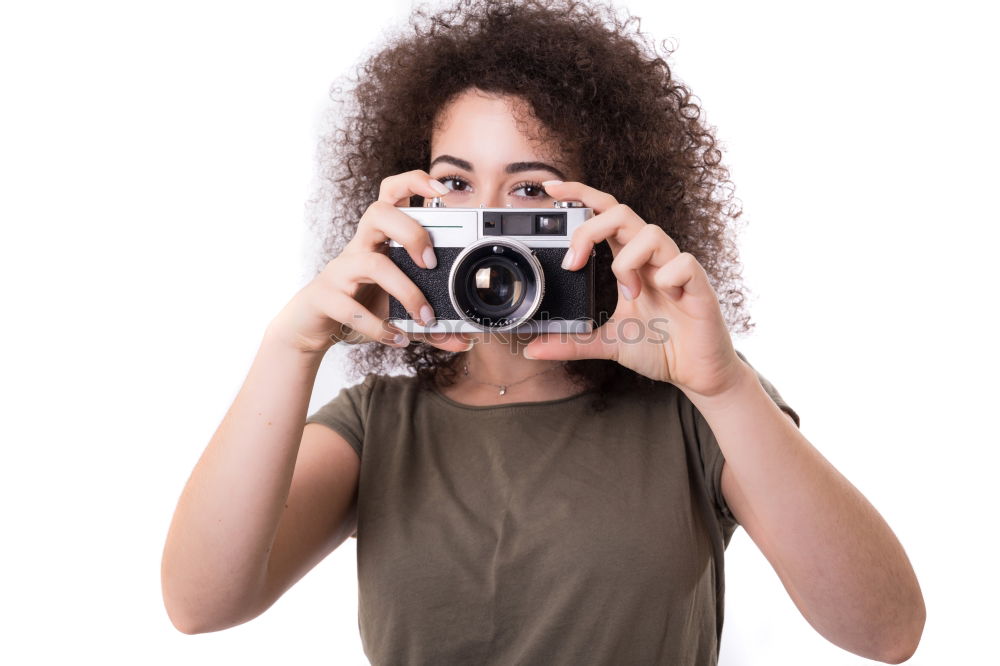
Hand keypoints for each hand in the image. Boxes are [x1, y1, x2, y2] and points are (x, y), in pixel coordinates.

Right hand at [266, 170, 472, 354]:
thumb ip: (432, 321)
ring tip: (425, 316)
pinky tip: (396, 338)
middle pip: (379, 213)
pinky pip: (351, 308)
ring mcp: (341, 270)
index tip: (442, 190)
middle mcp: (359, 246)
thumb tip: (465, 340)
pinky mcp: (327, 297)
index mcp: (379, 238)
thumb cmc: (360, 302)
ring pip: (371, 263)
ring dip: (405, 290)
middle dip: (411, 232)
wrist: (312, 324)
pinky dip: (378, 326)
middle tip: (430, 262)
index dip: (414, 182)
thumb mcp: (399, 306)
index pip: (391, 194)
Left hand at [523, 180, 745, 398]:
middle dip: (590, 229)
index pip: (605, 214)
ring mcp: (675, 268)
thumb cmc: (661, 347)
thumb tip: (533, 349)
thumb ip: (572, 342)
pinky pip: (683, 263)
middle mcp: (652, 258)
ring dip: (627, 263)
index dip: (581, 195)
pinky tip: (667, 298)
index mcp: (630, 262)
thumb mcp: (608, 343)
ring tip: (630, 295)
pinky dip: (667, 278)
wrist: (697, 373)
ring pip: (650, 233)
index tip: (551, 187)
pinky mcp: (698, 285)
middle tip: (573, 262)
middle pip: (621, 212)